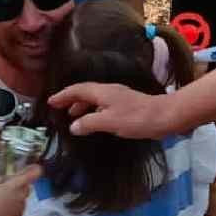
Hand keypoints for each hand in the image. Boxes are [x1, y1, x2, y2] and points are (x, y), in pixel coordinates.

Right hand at [52, 82, 173, 138]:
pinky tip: (96, 121)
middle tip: (60, 110)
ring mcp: (119, 98)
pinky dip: (94, 111)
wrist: (165, 117)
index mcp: (103, 92)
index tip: (51, 102)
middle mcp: (109, 91)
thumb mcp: (109, 122)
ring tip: (74, 117)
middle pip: (86, 92)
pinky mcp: (127, 106)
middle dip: (72, 100)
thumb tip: (73, 126)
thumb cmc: (136, 118)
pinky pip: (103, 105)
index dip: (63, 95)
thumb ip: (89, 123)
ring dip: (83, 106)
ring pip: (95, 98)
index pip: (78, 89)